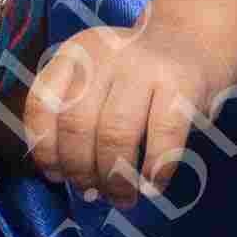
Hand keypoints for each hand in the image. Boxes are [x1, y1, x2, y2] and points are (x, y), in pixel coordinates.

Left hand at [26, 16, 220, 205]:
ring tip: (122, 197)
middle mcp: (105, 54)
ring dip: (115, 178)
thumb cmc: (136, 76)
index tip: (58, 175)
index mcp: (76, 53)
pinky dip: (156, 170)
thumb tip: (64, 176)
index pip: (42, 104)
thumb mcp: (96, 79)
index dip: (45, 149)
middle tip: (94, 192)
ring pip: (115, 134)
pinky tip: (154, 184)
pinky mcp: (183, 83)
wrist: (193, 39)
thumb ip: (74, 114)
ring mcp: (145, 66)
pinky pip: (163, 138)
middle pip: (76, 125)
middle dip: (81, 171)